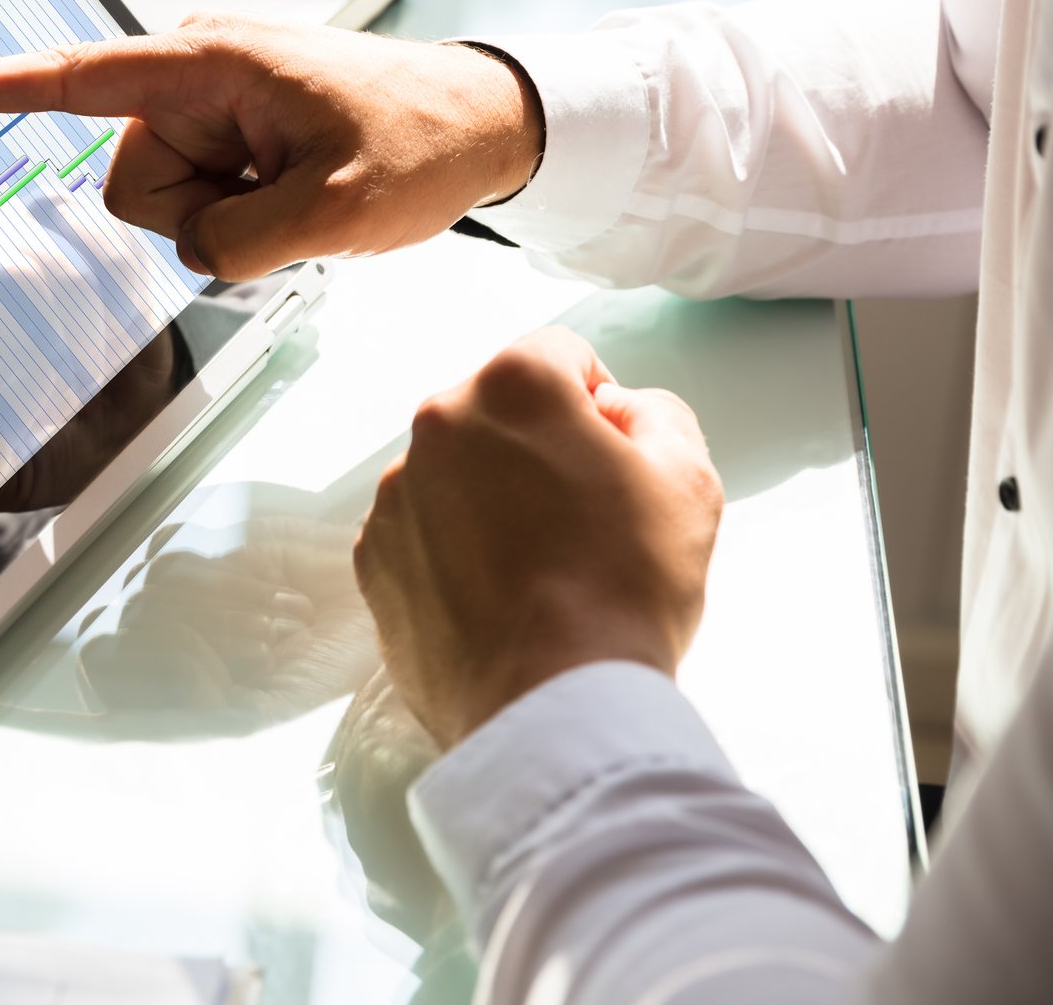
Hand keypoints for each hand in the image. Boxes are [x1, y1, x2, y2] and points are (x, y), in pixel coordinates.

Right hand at [0, 15, 542, 279]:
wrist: (481, 124)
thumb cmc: (420, 140)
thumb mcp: (340, 210)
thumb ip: (241, 243)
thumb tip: (192, 251)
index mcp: (206, 65)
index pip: (73, 80)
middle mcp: (193, 78)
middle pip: (132, 185)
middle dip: (200, 215)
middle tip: (288, 201)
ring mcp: (209, 109)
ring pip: (164, 207)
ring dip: (229, 219)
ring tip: (300, 193)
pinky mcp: (226, 136)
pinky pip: (197, 205)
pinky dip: (243, 216)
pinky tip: (296, 194)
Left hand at [354, 328, 723, 747]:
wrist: (550, 704)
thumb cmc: (623, 591)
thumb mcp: (688, 479)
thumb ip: (655, 414)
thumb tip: (615, 412)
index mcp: (511, 387)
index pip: (560, 357)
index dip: (597, 404)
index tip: (612, 457)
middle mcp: (438, 425)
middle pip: (498, 413)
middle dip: (538, 448)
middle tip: (583, 520)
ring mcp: (396, 494)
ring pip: (456, 472)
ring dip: (492, 499)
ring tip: (542, 570)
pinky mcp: (373, 557)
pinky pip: (421, 531)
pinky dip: (453, 551)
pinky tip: (499, 598)